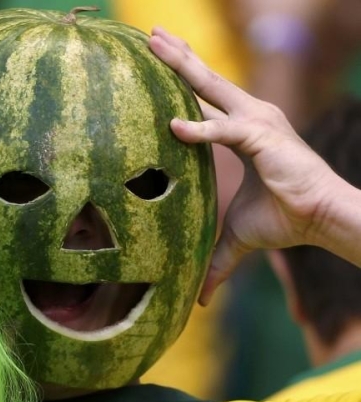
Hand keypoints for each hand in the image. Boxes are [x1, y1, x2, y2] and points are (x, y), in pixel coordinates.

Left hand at [149, 27, 339, 303]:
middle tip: (151, 33)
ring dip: (183, 69)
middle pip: (206, 80)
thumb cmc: (284, 219)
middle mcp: (252, 116)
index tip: (157, 59)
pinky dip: (201, 128)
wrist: (321, 220)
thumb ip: (215, 257)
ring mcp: (259, 122)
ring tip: (157, 47)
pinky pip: (226, 130)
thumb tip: (200, 297)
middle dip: (178, 55)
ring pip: (212, 90)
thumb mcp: (237, 235)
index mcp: (244, 128)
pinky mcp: (265, 138)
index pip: (206, 97)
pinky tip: (173, 127)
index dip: (182, 77)